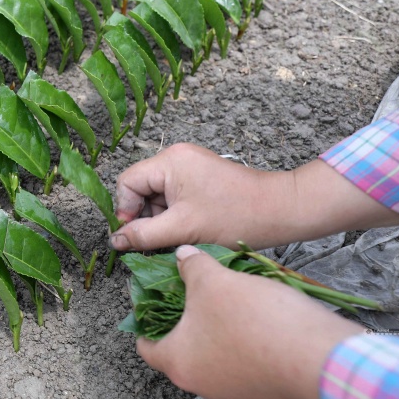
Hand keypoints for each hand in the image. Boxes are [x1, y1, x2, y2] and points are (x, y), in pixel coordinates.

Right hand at [110, 143, 398, 251]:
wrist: (282, 210)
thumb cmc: (233, 217)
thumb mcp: (182, 229)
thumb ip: (143, 235)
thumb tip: (115, 241)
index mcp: (169, 161)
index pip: (128, 183)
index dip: (126, 211)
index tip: (137, 236)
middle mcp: (176, 157)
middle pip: (142, 188)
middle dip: (146, 216)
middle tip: (160, 239)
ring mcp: (191, 165)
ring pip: (158, 194)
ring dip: (162, 217)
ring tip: (179, 236)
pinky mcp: (202, 176)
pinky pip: (176, 194)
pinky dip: (176, 214)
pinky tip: (189, 229)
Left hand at [136, 246, 362, 398]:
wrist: (324, 363)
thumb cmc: (256, 322)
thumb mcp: (216, 281)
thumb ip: (192, 267)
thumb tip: (181, 256)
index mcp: (179, 364)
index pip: (147, 347)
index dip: (146, 324)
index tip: (152, 307)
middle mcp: (203, 389)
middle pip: (185, 355)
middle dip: (189, 328)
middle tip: (198, 302)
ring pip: (220, 366)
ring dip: (223, 342)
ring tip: (235, 313)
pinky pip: (252, 376)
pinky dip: (252, 356)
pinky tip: (267, 333)